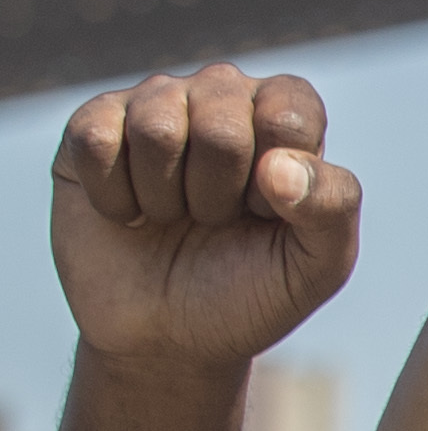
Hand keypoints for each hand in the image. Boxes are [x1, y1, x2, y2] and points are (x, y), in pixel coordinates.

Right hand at [50, 64, 361, 371]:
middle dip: (218, 196)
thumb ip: (333, 206)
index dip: (277, 179)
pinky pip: (97, 139)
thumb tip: (278, 166)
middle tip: (213, 221)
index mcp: (284, 115)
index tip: (267, 213)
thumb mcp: (317, 264)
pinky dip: (114, 198)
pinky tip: (127, 213)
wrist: (167, 336)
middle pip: (221, 124)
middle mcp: (220, 95)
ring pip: (155, 126)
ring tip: (172, 216)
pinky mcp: (91, 125)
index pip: (289, 111)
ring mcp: (153, 104)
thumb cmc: (250, 289)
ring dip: (165, 198)